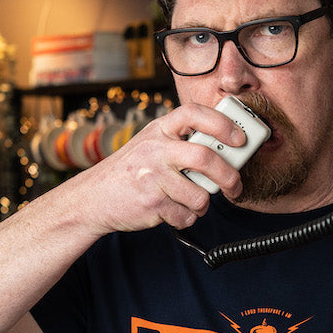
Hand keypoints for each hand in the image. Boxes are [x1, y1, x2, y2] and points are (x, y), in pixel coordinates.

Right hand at [65, 102, 246, 238]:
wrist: (93, 198)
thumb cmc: (133, 171)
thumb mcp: (152, 145)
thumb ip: (182, 143)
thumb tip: (228, 150)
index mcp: (159, 129)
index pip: (194, 114)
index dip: (222, 124)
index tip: (240, 138)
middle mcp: (155, 149)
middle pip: (206, 159)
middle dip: (229, 177)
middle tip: (235, 186)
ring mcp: (153, 176)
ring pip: (200, 196)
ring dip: (202, 205)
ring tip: (189, 201)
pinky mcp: (152, 203)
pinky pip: (187, 216)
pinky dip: (186, 219)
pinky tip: (172, 211)